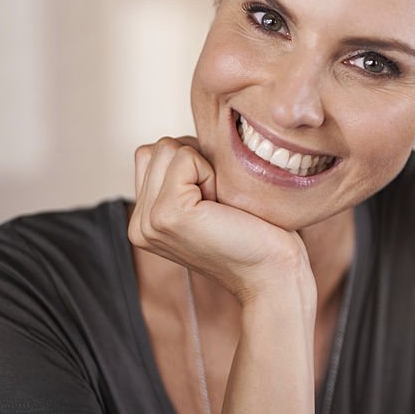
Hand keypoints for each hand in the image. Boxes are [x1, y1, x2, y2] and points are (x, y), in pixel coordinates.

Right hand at [127, 136, 313, 305]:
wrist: (275, 275)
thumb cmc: (257, 235)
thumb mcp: (210, 202)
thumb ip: (183, 178)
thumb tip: (184, 139)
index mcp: (145, 221)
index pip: (152, 155)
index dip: (194, 164)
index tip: (216, 203)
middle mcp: (139, 224)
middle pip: (157, 147)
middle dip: (197, 163)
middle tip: (221, 206)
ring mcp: (148, 221)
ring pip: (168, 147)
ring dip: (205, 167)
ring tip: (221, 206)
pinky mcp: (167, 214)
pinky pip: (184, 156)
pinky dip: (211, 172)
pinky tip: (223, 207)